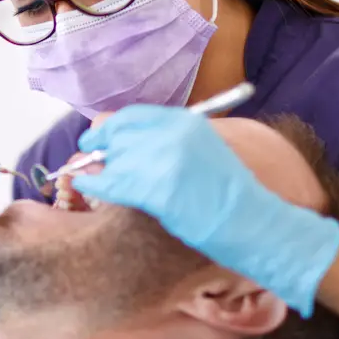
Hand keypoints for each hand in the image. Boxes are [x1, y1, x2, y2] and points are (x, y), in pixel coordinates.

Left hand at [68, 106, 338, 315]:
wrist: (252, 222)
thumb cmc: (229, 196)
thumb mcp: (203, 152)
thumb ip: (169, 143)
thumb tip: (127, 144)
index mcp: (187, 123)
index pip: (134, 116)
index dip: (110, 126)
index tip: (97, 136)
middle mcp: (174, 134)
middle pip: (119, 133)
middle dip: (101, 146)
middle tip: (88, 158)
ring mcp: (164, 160)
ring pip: (113, 157)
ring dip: (100, 169)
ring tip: (93, 179)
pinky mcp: (155, 188)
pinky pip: (111, 182)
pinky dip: (94, 184)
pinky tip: (86, 187)